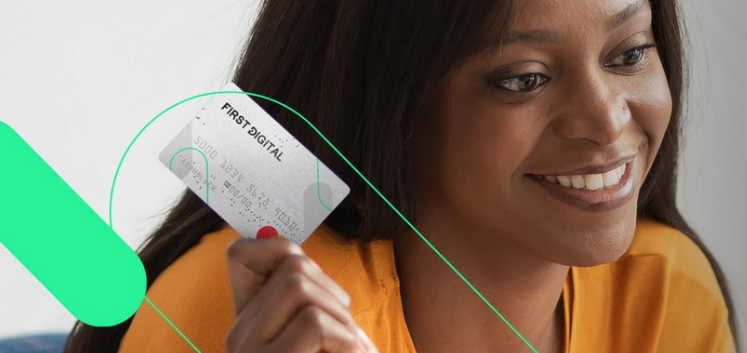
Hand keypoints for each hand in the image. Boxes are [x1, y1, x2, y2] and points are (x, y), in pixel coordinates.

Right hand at [225, 238, 377, 352]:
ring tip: (349, 348)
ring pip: (300, 285)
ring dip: (341, 315)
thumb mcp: (317, 339)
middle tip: (347, 331)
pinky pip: (314, 324)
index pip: (241, 254)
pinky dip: (346, 340)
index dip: (279, 247)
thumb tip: (296, 254)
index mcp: (250, 322)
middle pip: (292, 265)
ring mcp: (248, 350)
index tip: (311, 274)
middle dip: (333, 290)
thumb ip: (309, 305)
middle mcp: (240, 332)